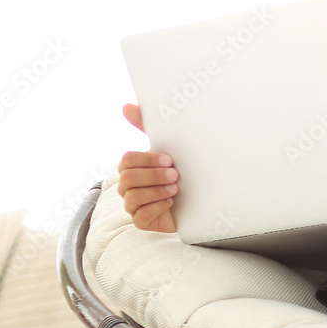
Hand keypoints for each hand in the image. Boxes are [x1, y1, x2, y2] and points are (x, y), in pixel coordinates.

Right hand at [117, 103, 177, 232]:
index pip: (127, 160)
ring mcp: (133, 205)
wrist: (199, 199)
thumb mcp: (168, 146)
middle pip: (127, 178)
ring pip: (133, 198)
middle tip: (175, 175)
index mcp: (132, 166)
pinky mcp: (142, 222)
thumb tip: (127, 105)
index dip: (147, 159)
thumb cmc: (180, 170)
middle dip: (154, 176)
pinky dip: (157, 208)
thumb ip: (146, 125)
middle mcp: (128, 186)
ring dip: (157, 191)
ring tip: (176, 189)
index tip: (169, 160)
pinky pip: (140, 217)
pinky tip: (171, 203)